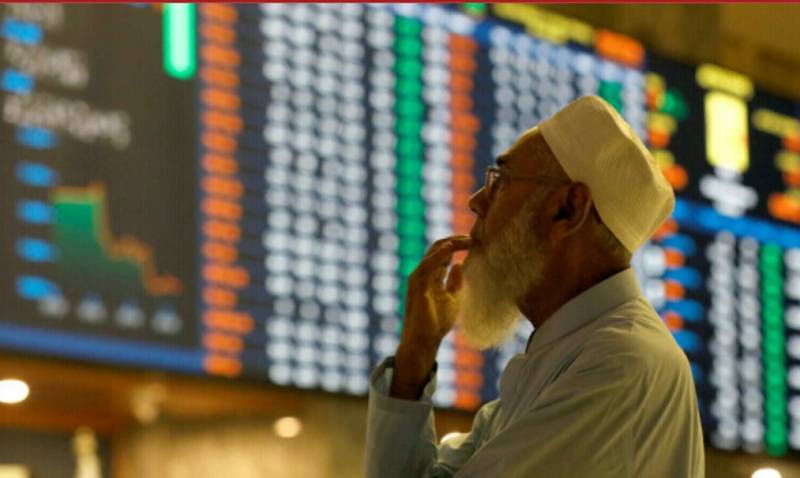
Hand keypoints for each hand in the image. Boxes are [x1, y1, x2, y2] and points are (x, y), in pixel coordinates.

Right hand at [390, 235, 470, 398]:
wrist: (424, 340)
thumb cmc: (436, 323)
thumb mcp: (453, 299)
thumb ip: (455, 282)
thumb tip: (460, 264)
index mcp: (432, 276)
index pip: (444, 253)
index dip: (458, 245)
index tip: (475, 241)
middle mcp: (424, 273)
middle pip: (438, 248)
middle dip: (456, 240)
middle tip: (474, 237)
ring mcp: (418, 277)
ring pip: (434, 252)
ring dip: (451, 243)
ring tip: (468, 239)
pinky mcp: (417, 284)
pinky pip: (428, 264)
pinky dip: (439, 254)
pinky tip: (451, 247)